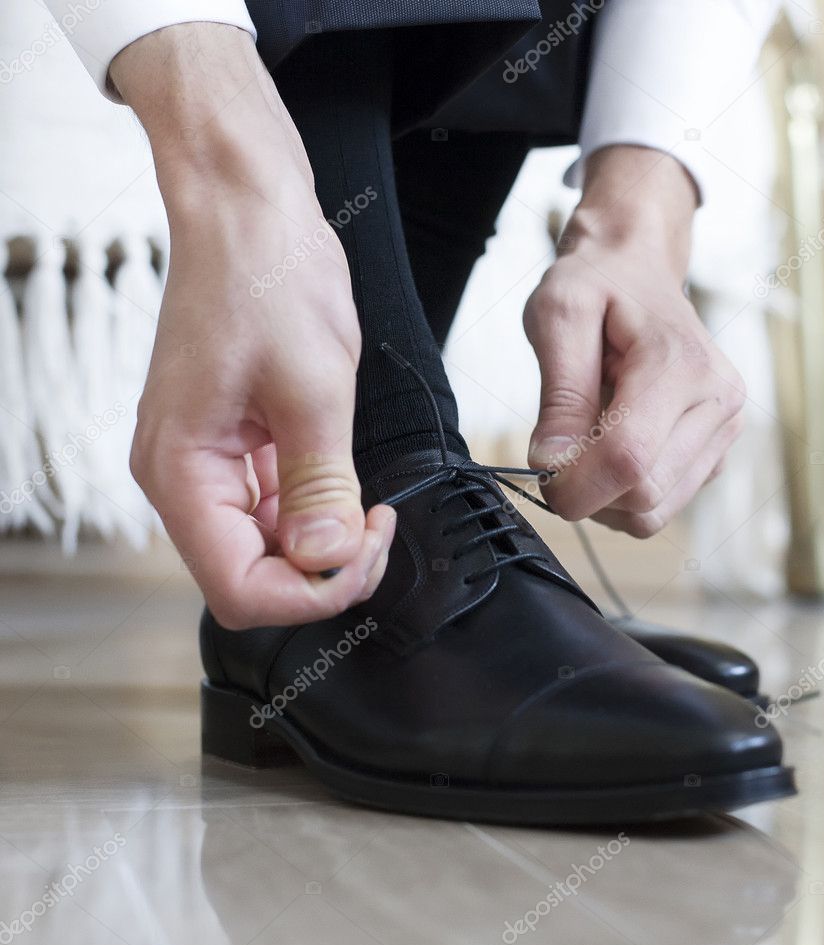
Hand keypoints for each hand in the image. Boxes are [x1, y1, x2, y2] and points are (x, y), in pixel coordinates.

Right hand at [113, 25, 394, 627]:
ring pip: (266, 548)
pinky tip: (349, 485)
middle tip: (380, 528)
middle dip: (323, 570)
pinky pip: (273, 507)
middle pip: (252, 575)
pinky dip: (315, 510)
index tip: (366, 554)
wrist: (247, 211)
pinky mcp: (233, 447)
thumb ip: (321, 487)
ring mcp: (206, 463)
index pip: (239, 588)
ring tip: (372, 506)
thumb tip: (326, 560)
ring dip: (324, 542)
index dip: (311, 593)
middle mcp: (182, 477)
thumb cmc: (268, 276)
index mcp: (182, 471)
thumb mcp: (313, 390)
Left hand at [523, 146, 744, 537]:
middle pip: (642, 496)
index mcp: (683, 364)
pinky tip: (613, 445)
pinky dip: (625, 494)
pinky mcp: (714, 454)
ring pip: (653, 514)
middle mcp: (718, 403)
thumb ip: (559, 394)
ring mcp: (723, 432)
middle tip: (558, 449)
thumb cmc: (597, 284)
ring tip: (588, 440)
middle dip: (586, 490)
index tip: (539, 469)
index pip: (628, 459)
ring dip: (605, 498)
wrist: (638, 268)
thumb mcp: (558, 315)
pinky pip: (662, 507)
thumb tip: (551, 464)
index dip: (573, 484)